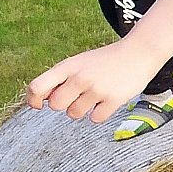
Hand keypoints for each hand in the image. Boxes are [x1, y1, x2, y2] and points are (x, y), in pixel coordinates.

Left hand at [27, 41, 166, 122]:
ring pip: (75, 114)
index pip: (37, 87)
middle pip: (56, 105)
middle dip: (64, 104)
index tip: (39, 105)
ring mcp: (97, 89)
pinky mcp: (114, 99)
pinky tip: (107, 102)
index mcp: (68, 66)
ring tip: (95, 97)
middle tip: (77, 97)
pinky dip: (99, 114)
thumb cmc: (106, 60)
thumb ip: (61, 79)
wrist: (139, 52)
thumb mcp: (80, 63)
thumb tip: (42, 100)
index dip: (33, 99)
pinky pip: (95, 119)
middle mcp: (80, 77)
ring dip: (83, 110)